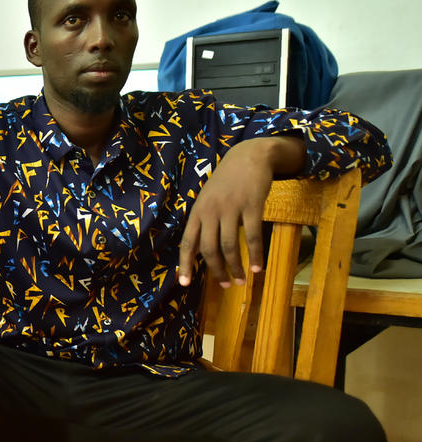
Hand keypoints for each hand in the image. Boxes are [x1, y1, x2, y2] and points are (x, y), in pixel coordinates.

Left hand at [178, 136, 304, 287]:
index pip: (188, 242)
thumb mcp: (208, 199)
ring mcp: (231, 208)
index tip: (184, 284)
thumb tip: (201, 252)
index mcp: (197, 211)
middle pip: (209, 248)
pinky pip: (252, 236)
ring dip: (236, 267)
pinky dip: (255, 255)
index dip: (185, 264)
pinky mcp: (252, 206)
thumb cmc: (227, 182)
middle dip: (216, 270)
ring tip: (241, 280)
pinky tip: (258, 267)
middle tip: (226, 285)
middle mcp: (210, 211)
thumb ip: (204, 222)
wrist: (249, 156)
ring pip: (229, 246)